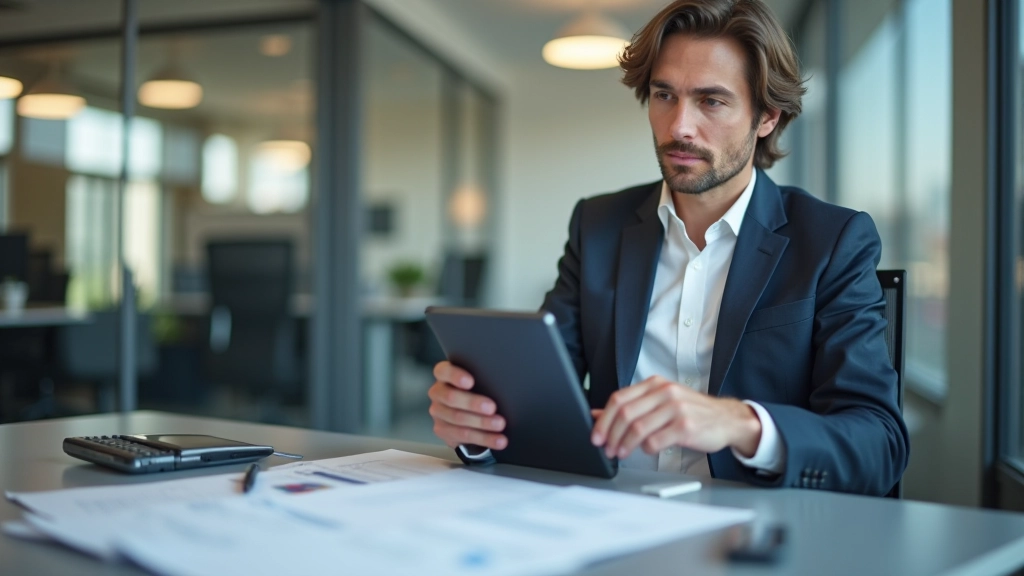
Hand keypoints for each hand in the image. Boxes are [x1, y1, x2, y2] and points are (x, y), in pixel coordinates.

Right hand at [428, 361, 506, 449]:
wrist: (469, 415)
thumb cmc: (477, 391)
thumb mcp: (478, 381)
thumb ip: (483, 379)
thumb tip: (504, 382)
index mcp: (444, 375)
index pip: (444, 371)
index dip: (455, 376)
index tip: (470, 382)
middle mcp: (438, 393)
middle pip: (451, 397)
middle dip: (473, 403)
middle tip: (491, 408)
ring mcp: (438, 412)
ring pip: (458, 418)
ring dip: (482, 423)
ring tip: (499, 424)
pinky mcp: (442, 430)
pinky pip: (463, 436)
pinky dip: (484, 438)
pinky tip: (497, 439)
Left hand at [590, 376, 760, 458]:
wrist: (726, 419)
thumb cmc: (691, 412)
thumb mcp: (660, 403)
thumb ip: (632, 407)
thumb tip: (597, 415)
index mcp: (655, 384)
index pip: (619, 399)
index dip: (603, 419)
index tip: (596, 435)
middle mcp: (665, 392)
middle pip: (625, 414)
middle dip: (611, 435)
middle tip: (607, 449)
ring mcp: (676, 408)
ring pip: (638, 428)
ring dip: (625, 444)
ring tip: (621, 453)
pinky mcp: (686, 426)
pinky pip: (655, 441)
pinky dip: (646, 449)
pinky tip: (647, 450)